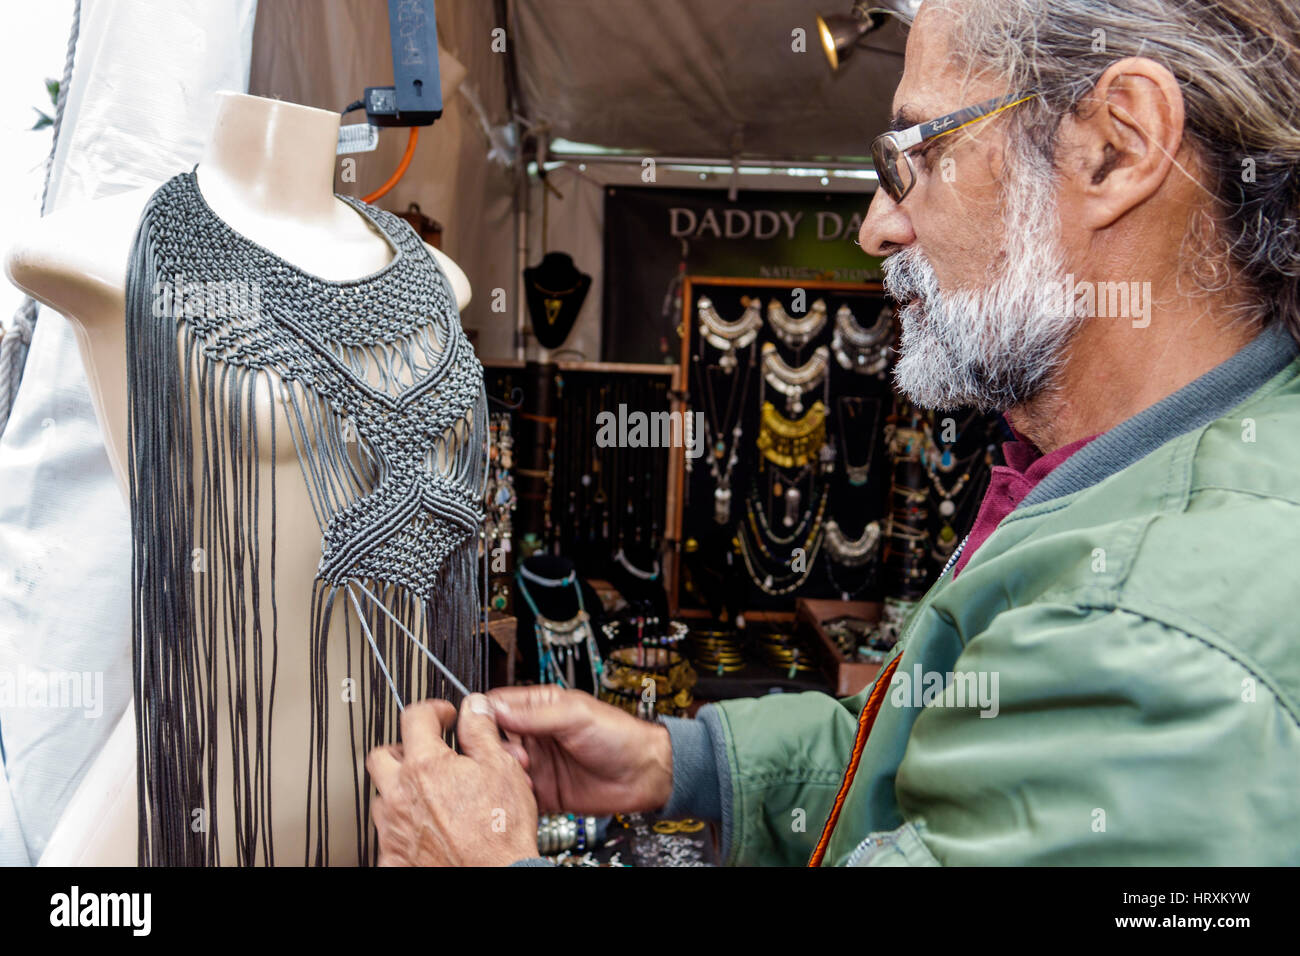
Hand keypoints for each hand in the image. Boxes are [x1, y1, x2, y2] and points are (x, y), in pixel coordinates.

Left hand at [365, 695, 539, 865]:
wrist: (497, 876)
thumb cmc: (500, 832)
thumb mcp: (501, 768)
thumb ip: (480, 731)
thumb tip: (474, 708)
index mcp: (425, 766)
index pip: (415, 717)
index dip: (434, 710)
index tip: (444, 716)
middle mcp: (400, 795)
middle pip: (382, 756)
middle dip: (404, 749)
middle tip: (426, 754)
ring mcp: (393, 829)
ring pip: (382, 797)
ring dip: (401, 790)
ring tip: (429, 795)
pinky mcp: (393, 858)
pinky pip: (387, 836)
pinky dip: (403, 828)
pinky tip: (425, 830)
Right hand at [485, 685, 672, 815]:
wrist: (645, 775)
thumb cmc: (619, 735)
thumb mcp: (576, 715)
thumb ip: (535, 714)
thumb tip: (496, 708)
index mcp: (539, 707)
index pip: (497, 706)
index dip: (485, 717)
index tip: (481, 728)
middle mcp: (534, 734)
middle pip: (493, 739)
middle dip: (496, 749)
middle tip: (515, 756)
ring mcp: (537, 763)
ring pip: (500, 768)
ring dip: (505, 773)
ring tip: (525, 774)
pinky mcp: (543, 791)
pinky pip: (515, 794)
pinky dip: (514, 795)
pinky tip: (526, 793)